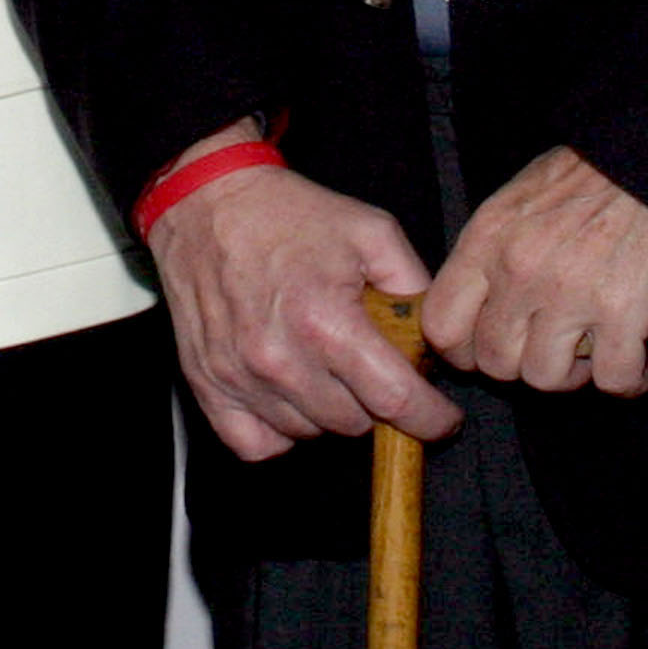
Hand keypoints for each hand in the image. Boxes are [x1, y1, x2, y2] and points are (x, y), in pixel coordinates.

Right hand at [144, 126, 458, 461]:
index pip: (396, 401)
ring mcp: (240, 378)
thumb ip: (414, 285)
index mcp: (327, 321)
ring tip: (324, 364)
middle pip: (356, 423)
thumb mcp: (371, 231)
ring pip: (310, 433)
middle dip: (374, 400)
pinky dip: (280, 430)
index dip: (430, 418)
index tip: (440, 417)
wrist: (207, 203)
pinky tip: (289, 394)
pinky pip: (257, 445)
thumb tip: (434, 340)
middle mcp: (280, 359)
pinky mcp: (209, 387)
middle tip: (369, 363)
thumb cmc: (288, 215)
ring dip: (328, 410)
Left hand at [423, 145, 647, 395]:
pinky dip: (628, 382)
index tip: (483, 353)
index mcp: (487, 240)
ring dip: (572, 376)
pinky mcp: (623, 313)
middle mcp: (520, 271)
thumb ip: (491, 250)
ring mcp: (571, 295)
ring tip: (592, 354)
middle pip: (495, 361)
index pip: (442, 324)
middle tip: (549, 351)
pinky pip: (613, 379)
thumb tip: (479, 301)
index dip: (461, 351)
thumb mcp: (518, 198)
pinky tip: (637, 368)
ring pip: (547, 377)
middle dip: (521, 367)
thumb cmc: (589, 175)